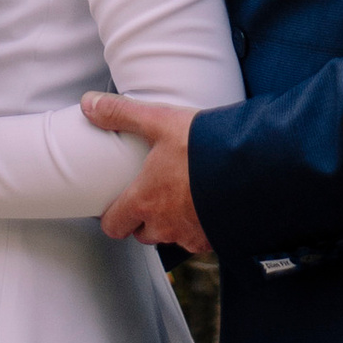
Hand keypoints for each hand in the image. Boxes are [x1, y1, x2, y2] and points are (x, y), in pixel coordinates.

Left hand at [83, 94, 207, 251]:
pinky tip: (206, 203)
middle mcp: (165, 225)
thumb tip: (88, 104)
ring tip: (181, 196)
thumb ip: (122, 113)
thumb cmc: (204, 145)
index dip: (111, 217)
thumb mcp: (159, 121)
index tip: (114, 204)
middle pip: (143, 232)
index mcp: (145, 201)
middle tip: (151, 194)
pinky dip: (198, 225)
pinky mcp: (215, 239)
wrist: (254, 165)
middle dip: (143, 218)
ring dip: (171, 222)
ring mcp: (192, 235)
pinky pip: (198, 238)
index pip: (114, 225)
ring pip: (171, 236)